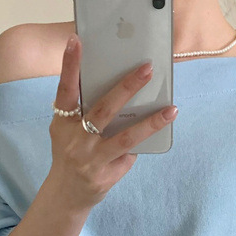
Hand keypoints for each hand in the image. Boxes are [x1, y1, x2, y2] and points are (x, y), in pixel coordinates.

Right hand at [49, 32, 177, 210]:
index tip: (76, 40)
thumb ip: (83, 109)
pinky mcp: (105, 175)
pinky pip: (130, 155)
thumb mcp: (66, 129)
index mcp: (63, 122)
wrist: (65, 194)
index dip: (69, 65)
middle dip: (126, 87)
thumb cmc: (70, 152)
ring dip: (151, 123)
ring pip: (126, 137)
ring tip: (172, 110)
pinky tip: (157, 131)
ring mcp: (90, 159)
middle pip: (103, 109)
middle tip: (147, 69)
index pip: (65, 89)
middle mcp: (75, 139)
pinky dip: (143, 143)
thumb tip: (120, 87)